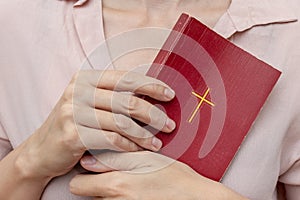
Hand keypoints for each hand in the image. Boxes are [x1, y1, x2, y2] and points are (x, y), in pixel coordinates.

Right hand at [16, 70, 175, 179]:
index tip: (169, 94)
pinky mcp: (72, 134)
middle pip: (126, 101)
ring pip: (121, 122)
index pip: (125, 78)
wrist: (41, 150)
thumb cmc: (74, 125)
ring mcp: (73, 112)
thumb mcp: (90, 104)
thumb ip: (113, 96)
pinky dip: (129, 146)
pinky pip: (111, 139)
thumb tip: (150, 96)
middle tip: (169, 125)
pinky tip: (138, 150)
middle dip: (153, 114)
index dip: (151, 85)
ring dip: (144, 135)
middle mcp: (78, 91)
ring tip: (157, 142)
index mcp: (85, 79)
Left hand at [70, 151, 247, 199]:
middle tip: (116, 173)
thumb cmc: (175, 178)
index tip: (94, 168)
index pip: (77, 185)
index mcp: (116, 186)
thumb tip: (87, 161)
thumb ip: (114, 159)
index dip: (84, 175)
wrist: (195, 198)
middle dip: (97, 183)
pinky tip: (136, 192)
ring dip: (110, 191)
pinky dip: (120, 199)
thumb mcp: (146, 159)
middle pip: (89, 194)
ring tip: (131, 182)